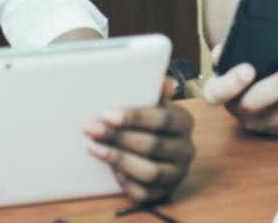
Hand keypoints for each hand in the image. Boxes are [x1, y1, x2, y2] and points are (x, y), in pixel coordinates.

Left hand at [86, 79, 194, 203]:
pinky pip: (143, 192)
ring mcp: (176, 174)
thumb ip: (155, 91)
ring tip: (94, 148)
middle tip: (92, 129)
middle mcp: (185, 150)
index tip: (108, 114)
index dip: (136, 117)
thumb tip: (165, 83)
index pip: (163, 119)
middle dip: (119, 137)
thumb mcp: (154, 103)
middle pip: (153, 146)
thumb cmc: (151, 122)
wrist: (160, 153)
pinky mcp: (164, 193)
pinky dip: (124, 180)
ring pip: (149, 172)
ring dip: (118, 159)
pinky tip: (109, 167)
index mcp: (184, 122)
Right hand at [201, 45, 277, 134]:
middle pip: (256, 102)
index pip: (217, 92)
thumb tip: (233, 39)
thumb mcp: (231, 55)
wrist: (249, 86)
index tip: (248, 69)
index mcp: (220, 90)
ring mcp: (261, 121)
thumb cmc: (241, 62)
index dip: (231, 83)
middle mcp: (239, 109)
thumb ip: (231, 47)